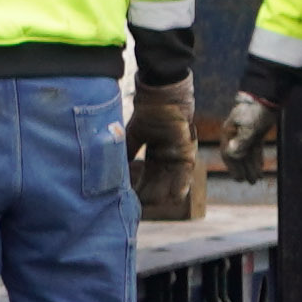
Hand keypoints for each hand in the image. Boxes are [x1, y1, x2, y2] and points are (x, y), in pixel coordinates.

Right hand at [127, 89, 203, 223]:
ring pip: (170, 182)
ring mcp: (177, 158)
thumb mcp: (132, 135)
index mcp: (153, 156)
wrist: (163, 96)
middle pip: (157, 184)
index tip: (127, 197)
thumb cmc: (148, 112)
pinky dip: (180, 185)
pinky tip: (174, 196)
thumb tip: (113, 171)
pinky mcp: (187, 153)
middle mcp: (166, 160)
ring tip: (152, 205)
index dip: (137, 188)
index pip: (145, 178)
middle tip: (138, 205)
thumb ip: (126, 153)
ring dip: (162, 194)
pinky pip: (185, 174)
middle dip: (148, 195)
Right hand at [208, 89, 276, 180]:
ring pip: (247, 153)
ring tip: (256, 178)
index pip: (228, 153)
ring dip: (251, 165)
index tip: (239, 178)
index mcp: (229, 132)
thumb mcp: (250, 128)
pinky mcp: (255, 132)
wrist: (268, 97)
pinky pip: (254, 148)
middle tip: (249, 182)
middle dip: (243, 169)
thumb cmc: (256, 111)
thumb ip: (241, 142)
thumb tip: (231, 155)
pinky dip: (256, 158)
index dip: (233, 167)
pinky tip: (259, 166)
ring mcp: (245, 133)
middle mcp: (235, 134)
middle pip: (238, 155)